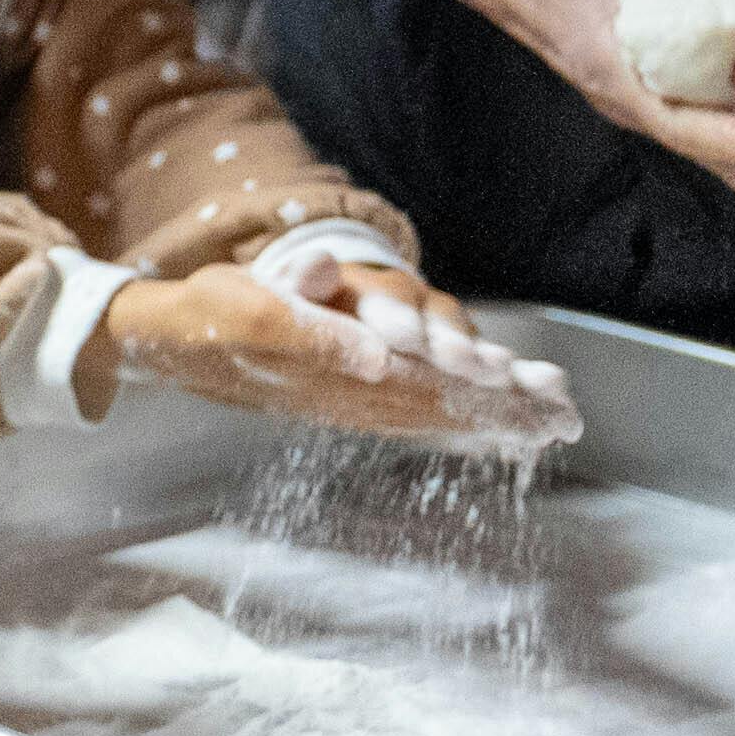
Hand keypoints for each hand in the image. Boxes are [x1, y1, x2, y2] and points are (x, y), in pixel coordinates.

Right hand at [82, 262, 569, 445]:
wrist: (171, 345)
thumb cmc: (212, 314)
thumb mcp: (249, 304)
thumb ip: (314, 329)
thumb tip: (376, 357)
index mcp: (336, 371)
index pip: (423, 383)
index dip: (477, 390)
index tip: (530, 394)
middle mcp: (350, 395)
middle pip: (441, 407)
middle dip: (503, 412)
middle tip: (563, 419)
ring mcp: (348, 404)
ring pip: (433, 417)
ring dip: (490, 423)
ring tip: (547, 426)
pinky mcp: (344, 403)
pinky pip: (412, 421)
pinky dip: (455, 426)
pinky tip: (488, 431)